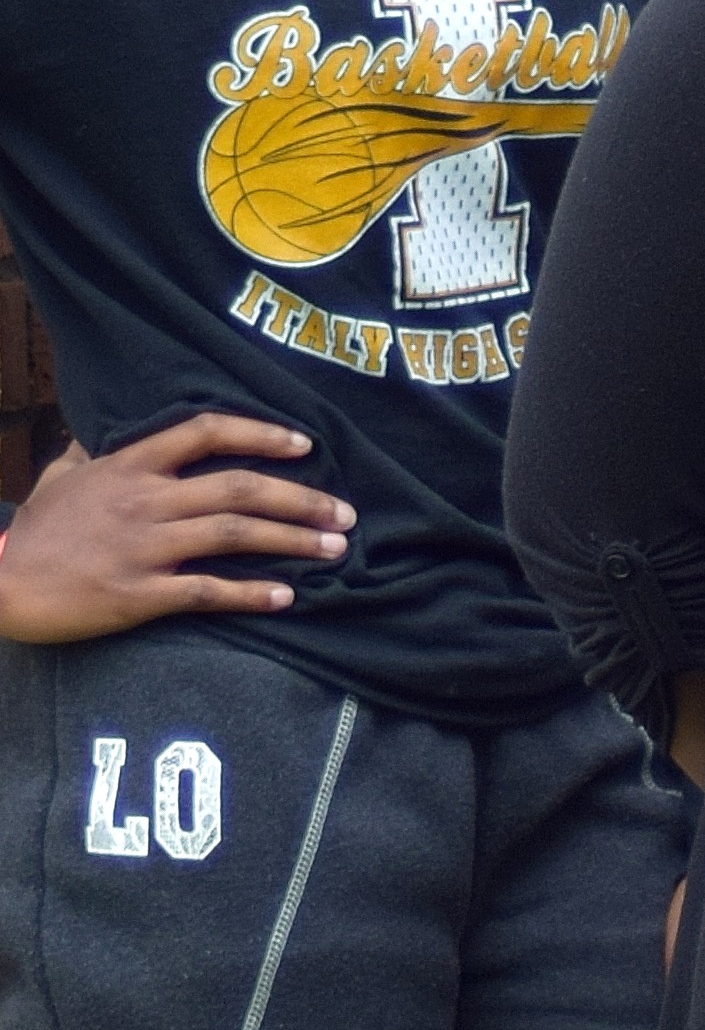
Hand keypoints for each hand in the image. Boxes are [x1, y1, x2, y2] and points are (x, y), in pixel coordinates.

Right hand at [0, 416, 346, 643]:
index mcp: (131, 466)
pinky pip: (207, 590)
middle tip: (345, 511)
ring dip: (294, 541)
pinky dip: (251, 593)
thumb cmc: (33, 531)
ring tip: (335, 547)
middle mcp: (145, 500)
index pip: (207, 432)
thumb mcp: (61, 477)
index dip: (261, 434)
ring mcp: (143, 547)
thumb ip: (93, 452)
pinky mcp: (137, 595)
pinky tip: (286, 597)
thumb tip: (105, 432)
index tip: (304, 445)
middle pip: (241, 487)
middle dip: (302, 497)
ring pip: (235, 534)